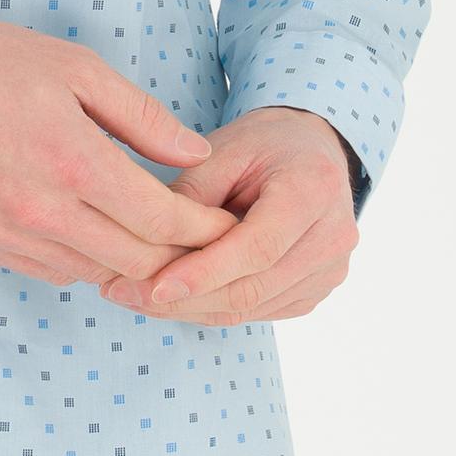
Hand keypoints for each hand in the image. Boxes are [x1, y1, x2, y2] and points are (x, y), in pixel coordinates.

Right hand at [0, 5, 240, 288]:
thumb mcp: (74, 66)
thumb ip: (141, 117)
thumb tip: (195, 155)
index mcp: (74, 162)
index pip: (162, 221)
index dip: (204, 229)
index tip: (225, 224)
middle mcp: (43, 211)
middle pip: (136, 261)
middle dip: (178, 254)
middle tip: (200, 237)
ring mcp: (8, 235)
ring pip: (94, 272)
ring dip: (129, 259)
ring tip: (148, 232)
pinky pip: (50, 270)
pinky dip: (81, 258)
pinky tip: (89, 229)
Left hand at [91, 106, 359, 324]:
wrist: (311, 151)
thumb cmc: (264, 144)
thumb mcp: (223, 149)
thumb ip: (191, 196)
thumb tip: (147, 245)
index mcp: (314, 188)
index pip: (257, 247)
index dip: (204, 272)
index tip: (153, 286)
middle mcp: (333, 236)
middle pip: (253, 287)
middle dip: (185, 298)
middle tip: (122, 293)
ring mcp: (329, 270)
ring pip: (252, 308)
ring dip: (190, 309)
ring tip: (133, 296)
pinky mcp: (314, 291)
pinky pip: (258, 311)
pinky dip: (212, 308)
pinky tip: (171, 299)